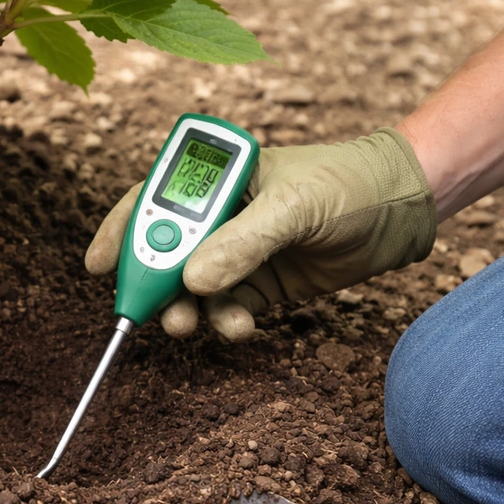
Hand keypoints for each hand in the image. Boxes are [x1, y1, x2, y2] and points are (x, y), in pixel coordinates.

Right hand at [86, 128, 437, 339]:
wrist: (406, 210)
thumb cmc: (350, 183)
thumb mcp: (295, 205)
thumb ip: (243, 242)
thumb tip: (192, 281)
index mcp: (219, 177)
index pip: (154, 199)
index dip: (121, 231)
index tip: (97, 264)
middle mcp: (221, 214)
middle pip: (166, 250)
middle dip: (153, 282)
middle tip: (144, 310)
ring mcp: (240, 251)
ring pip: (193, 287)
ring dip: (186, 309)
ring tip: (188, 324)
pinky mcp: (262, 283)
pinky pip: (227, 307)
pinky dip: (225, 321)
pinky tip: (237, 326)